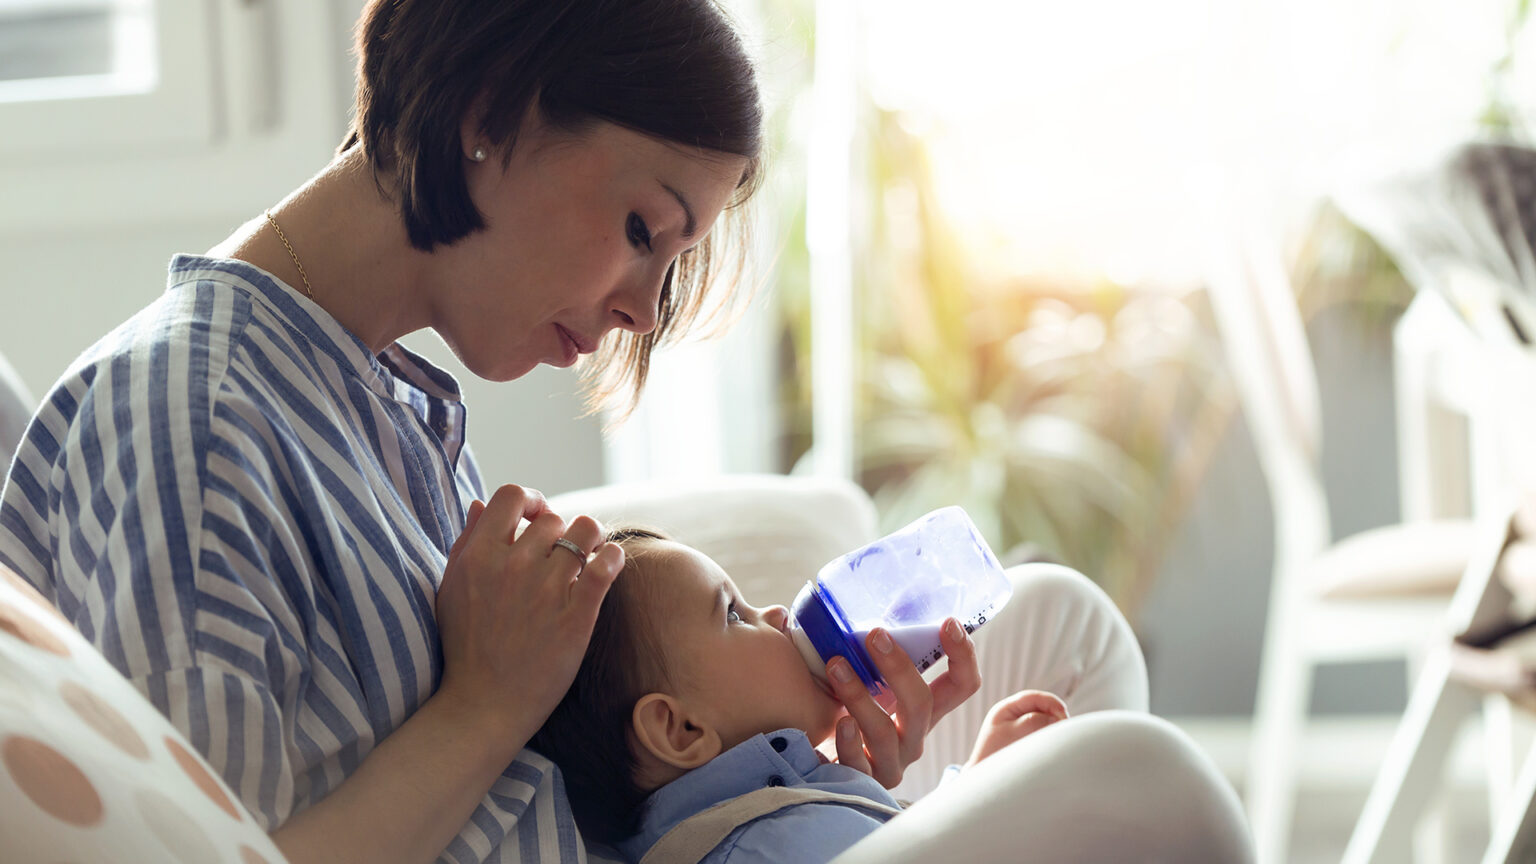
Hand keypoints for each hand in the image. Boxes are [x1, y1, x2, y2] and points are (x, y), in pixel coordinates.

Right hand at [432, 484, 624, 746]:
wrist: (483, 704)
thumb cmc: (465, 646)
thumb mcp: (452, 589)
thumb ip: (466, 542)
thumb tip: (477, 504)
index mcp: (479, 556)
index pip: (512, 495)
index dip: (530, 500)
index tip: (534, 519)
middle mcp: (513, 566)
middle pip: (553, 518)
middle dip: (560, 532)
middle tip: (561, 555)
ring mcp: (546, 590)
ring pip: (586, 531)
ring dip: (592, 538)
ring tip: (589, 555)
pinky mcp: (576, 615)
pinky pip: (606, 565)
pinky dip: (613, 557)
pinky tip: (609, 565)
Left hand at [828, 617, 980, 787]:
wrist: (820, 767)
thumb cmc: (844, 715)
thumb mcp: (862, 683)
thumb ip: (855, 649)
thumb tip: (805, 608)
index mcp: (922, 711)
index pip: (961, 685)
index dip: (963, 655)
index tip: (949, 622)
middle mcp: (913, 736)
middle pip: (922, 703)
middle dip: (900, 667)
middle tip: (875, 635)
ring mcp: (890, 762)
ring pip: (885, 731)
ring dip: (861, 696)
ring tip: (836, 666)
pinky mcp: (862, 780)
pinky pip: (859, 764)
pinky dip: (850, 743)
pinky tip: (840, 723)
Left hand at [964, 690, 1068, 766]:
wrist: (985, 782)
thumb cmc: (993, 756)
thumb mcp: (1011, 734)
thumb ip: (1032, 721)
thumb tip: (1054, 717)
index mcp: (1005, 709)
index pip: (1032, 697)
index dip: (1051, 703)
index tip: (1064, 715)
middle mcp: (1013, 716)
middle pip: (1041, 708)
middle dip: (1055, 715)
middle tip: (1064, 729)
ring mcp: (1020, 728)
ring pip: (1044, 721)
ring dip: (1053, 727)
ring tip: (1058, 740)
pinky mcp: (1027, 741)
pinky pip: (1043, 734)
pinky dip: (1050, 737)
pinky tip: (1053, 747)